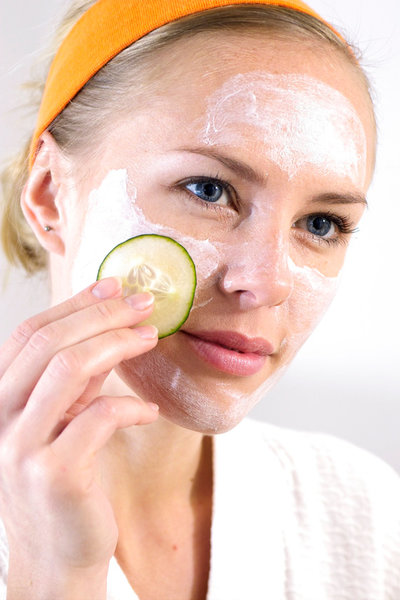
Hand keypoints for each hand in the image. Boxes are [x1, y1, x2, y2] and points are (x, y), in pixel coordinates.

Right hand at [0, 277, 158, 588]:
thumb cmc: (64, 478)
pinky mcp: (55, 474)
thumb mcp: (61, 418)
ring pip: (68, 369)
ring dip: (117, 345)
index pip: (29, 333)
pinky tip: (149, 410)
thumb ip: (73, 379)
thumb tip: (105, 328)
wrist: (58, 553)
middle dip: (102, 315)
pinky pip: (99, 418)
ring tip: (150, 339)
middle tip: (143, 305)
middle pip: (47, 342)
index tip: (114, 285)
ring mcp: (21, 447)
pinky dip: (131, 406)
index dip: (74, 304)